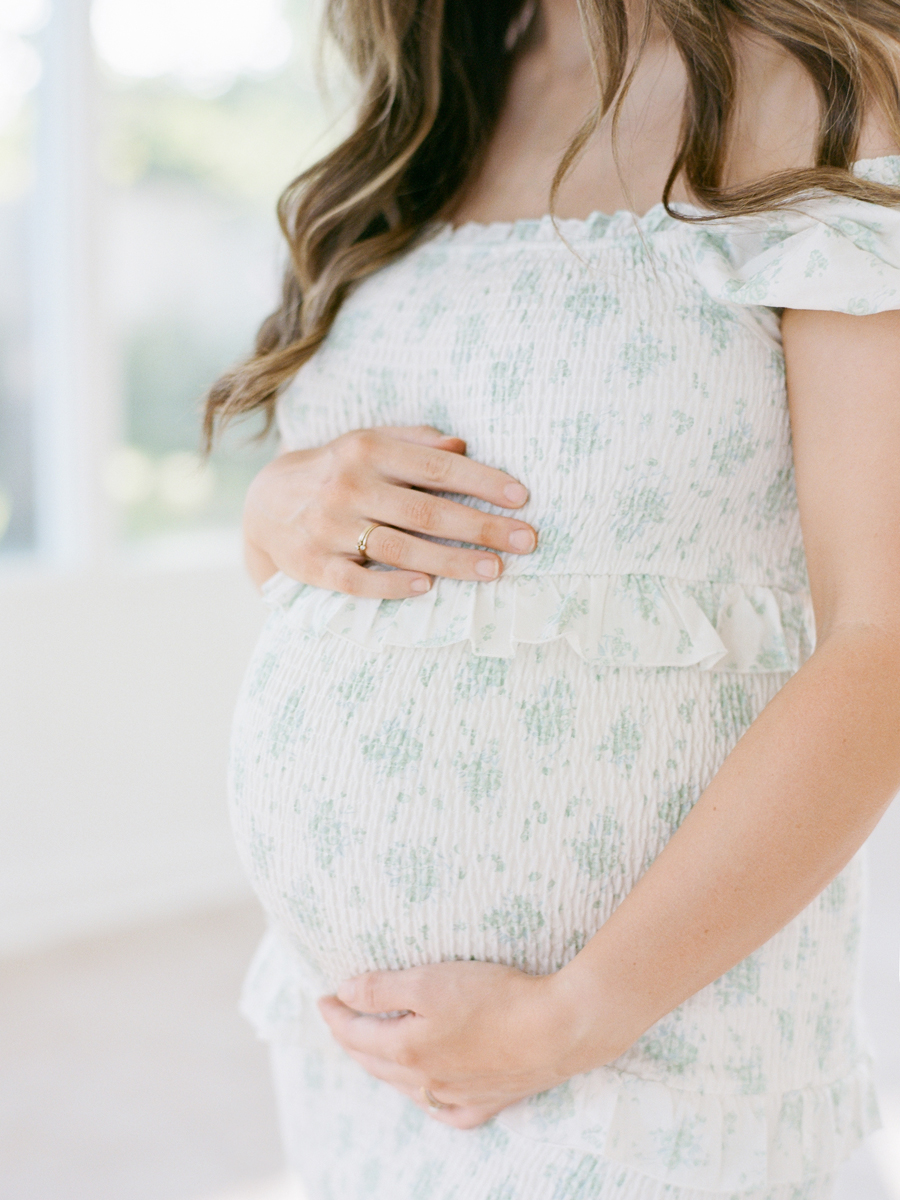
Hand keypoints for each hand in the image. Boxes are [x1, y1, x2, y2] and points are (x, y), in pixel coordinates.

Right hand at [242, 426, 536, 595]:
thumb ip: (415, 443)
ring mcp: (330, 528)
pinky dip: (392, 585)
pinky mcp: (315, 566)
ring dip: (451, 561)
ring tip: (494, 570)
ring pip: (399, 548)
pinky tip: (427, 587)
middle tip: (526, 540)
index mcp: (367, 450)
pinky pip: (358, 581)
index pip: (436, 468)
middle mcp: (348, 486)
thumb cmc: (336, 471)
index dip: (482, 481)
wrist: (264, 505)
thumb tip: (463, 446)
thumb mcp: (368, 444)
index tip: (522, 497)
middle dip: (481, 526)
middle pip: (426, 511)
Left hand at [317, 960, 602, 1129]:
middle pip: (375, 1062)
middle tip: (341, 1018)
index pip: (355, 1033)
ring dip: (383, 1066)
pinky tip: (429, 1093)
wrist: (559, 1028)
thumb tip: (343, 994)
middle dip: (352, 1038)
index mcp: (406, 1050)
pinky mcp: (490, 1102)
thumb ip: (382, 988)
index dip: (335, 1013)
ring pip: (407, 1087)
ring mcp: (458, 1096)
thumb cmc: (494, 998)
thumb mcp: (430, 980)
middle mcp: (427, 1081)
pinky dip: (428, 1099)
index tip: (323, 996)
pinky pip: (446, 1111)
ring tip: (375, 1047)